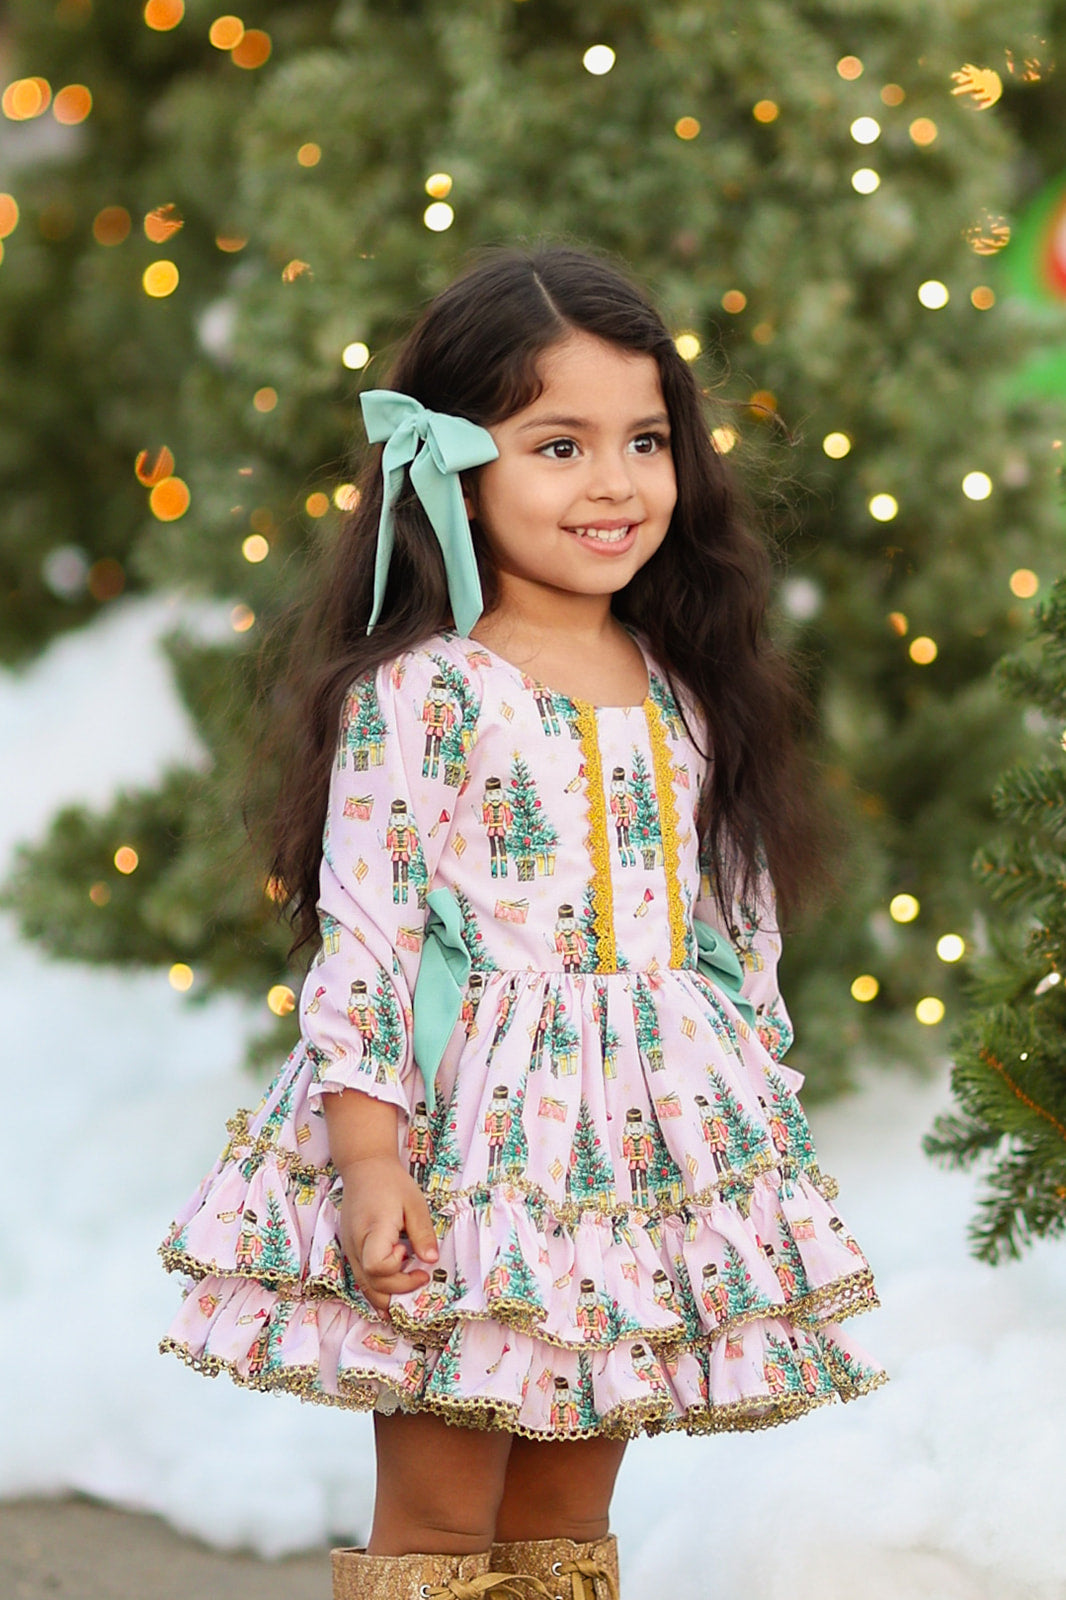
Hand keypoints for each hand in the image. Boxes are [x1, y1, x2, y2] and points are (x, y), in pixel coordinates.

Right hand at [338, 1154, 439, 1313]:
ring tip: (409, 1287)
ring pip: (364, 1286)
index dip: (395, 1270)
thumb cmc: (390, 1183)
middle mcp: (356, 1244)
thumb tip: (432, 1260)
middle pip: (371, 1283)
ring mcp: (350, 1249)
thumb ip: (422, 1233)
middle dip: (398, 1289)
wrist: (364, 1168)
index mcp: (373, 1230)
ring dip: (386, 1294)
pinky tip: (391, 1294)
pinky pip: (361, 1278)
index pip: (376, 1266)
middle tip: (421, 1276)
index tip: (409, 1255)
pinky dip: (376, 1289)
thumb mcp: (414, 1203)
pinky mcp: (351, 1251)